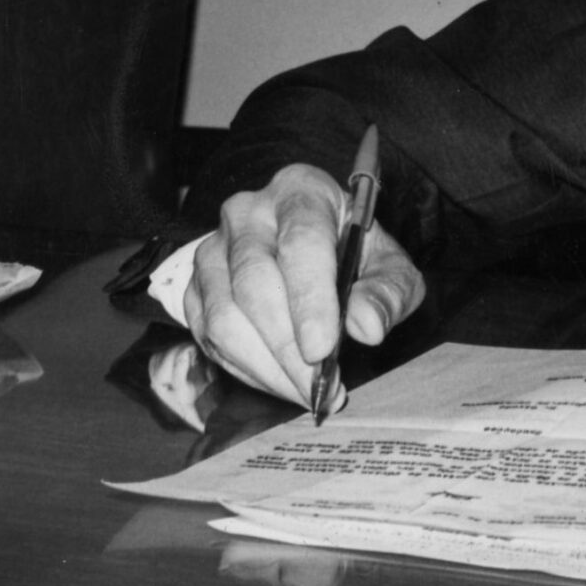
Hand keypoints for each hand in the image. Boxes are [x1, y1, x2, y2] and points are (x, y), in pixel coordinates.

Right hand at [184, 162, 426, 408]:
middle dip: (287, 347)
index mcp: (301, 192)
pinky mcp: (194, 286)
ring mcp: (213, 249)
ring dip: (265, 366)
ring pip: (224, 315)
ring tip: (304, 393)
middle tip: (319, 389)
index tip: (323, 350)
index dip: (310, 299)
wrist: (313, 246)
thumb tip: (367, 327)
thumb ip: (387, 293)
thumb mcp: (391, 266)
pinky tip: (278, 382)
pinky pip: (208, 334)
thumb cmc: (356, 254)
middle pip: (255, 284)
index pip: (301, 242)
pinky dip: (244, 368)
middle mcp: (248, 213)